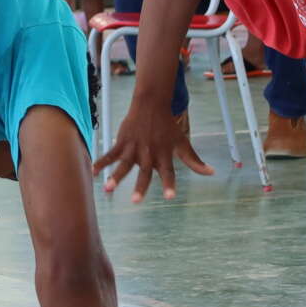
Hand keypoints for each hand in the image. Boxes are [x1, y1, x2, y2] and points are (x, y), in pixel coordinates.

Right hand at [93, 101, 213, 199]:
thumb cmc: (167, 127)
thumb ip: (194, 161)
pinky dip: (102, 162)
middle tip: (135, 201)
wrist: (151, 104)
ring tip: (108, 189)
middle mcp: (149, 154)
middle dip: (139, 187)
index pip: (168, 173)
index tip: (170, 197)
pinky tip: (93, 171)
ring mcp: (134, 148)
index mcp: (164, 156)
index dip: (170, 184)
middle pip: (144, 173)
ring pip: (124, 164)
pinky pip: (110, 153)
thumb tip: (212, 172)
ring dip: (115, 176)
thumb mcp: (182, 143)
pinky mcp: (122, 142)